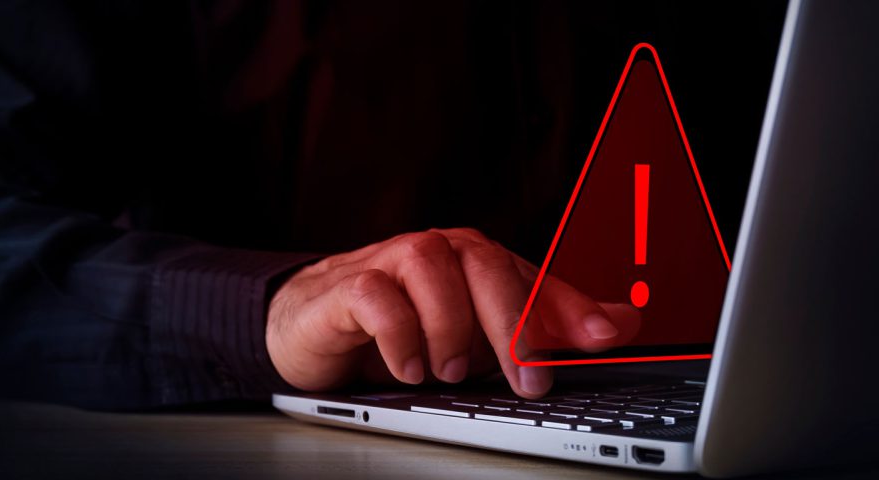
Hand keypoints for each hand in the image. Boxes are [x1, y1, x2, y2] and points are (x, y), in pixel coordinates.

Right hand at [266, 228, 638, 397]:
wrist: (316, 321)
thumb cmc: (404, 322)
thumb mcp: (479, 332)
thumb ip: (545, 327)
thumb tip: (621, 323)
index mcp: (473, 260)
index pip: (530, 274)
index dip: (569, 309)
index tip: (603, 339)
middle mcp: (437, 253)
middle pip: (484, 264)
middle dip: (513, 324)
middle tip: (527, 380)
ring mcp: (389, 263)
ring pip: (430, 268)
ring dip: (449, 327)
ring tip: (451, 371)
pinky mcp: (347, 286)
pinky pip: (375, 295)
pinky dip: (398, 334)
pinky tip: (407, 367)